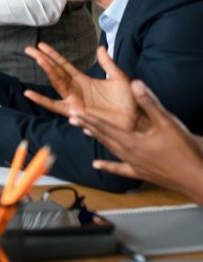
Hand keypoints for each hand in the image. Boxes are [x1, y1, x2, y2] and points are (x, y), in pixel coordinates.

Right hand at [23, 44, 137, 129]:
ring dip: (47, 70)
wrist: (136, 121)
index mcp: (84, 80)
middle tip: (28, 48)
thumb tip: (101, 47)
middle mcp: (75, 89)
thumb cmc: (130, 102)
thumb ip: (108, 64)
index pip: (63, 65)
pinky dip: (41, 100)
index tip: (40, 45)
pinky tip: (29, 93)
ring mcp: (73, 100)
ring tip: (37, 59)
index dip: (53, 54)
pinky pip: (54, 105)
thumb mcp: (119, 78)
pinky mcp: (74, 112)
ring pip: (55, 82)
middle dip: (42, 59)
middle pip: (55, 71)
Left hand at [74, 81, 202, 202]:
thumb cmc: (183, 151)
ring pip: (109, 149)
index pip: (104, 126)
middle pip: (103, 137)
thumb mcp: (167, 122)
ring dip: (97, 139)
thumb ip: (149, 102)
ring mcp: (133, 165)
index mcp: (131, 141)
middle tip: (71, 117)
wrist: (198, 178)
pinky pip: (119, 169)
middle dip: (87, 126)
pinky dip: (108, 166)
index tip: (73, 112)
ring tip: (84, 131)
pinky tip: (96, 164)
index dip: (88, 118)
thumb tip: (135, 83)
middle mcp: (128, 154)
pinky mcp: (141, 173)